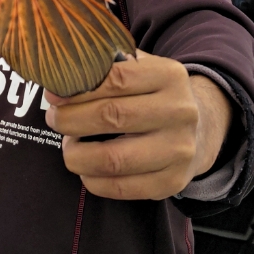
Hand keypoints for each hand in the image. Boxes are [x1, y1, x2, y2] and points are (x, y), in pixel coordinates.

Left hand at [46, 51, 231, 200]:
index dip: (78, 89)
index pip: (116, 80)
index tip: (54, 95)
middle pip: (112, 117)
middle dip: (71, 120)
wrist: (199, 129)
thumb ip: (107, 67)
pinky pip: (121, 187)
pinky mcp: (173, 181)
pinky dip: (92, 180)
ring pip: (113, 159)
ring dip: (77, 155)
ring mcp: (179, 150)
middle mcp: (180, 112)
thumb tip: (59, 76)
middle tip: (55, 119)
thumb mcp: (142, 69)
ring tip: (69, 146)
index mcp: (170, 76)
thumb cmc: (153, 95)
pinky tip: (85, 168)